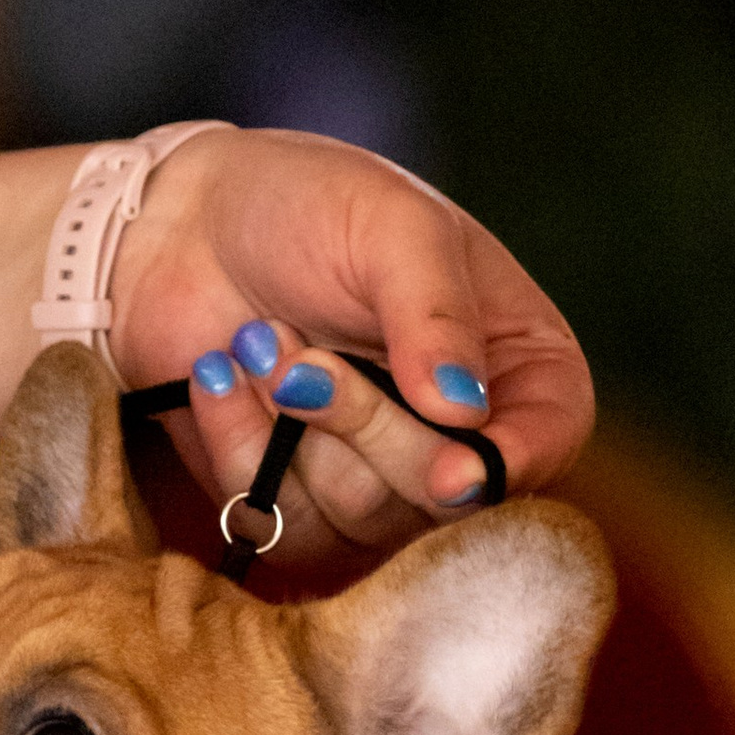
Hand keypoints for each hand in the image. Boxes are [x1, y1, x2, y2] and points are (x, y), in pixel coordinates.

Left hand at [111, 128, 593, 559]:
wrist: (184, 226)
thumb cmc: (308, 205)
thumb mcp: (390, 227)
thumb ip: (434, 314)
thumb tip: (463, 413)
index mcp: (518, 361)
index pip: (550, 438)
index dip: (505, 467)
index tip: (451, 472)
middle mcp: (463, 436)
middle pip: (445, 498)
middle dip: (363, 425)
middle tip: (304, 354)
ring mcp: (381, 485)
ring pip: (360, 519)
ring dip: (293, 423)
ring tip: (259, 340)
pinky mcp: (301, 511)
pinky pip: (279, 528)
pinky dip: (238, 449)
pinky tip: (218, 378)